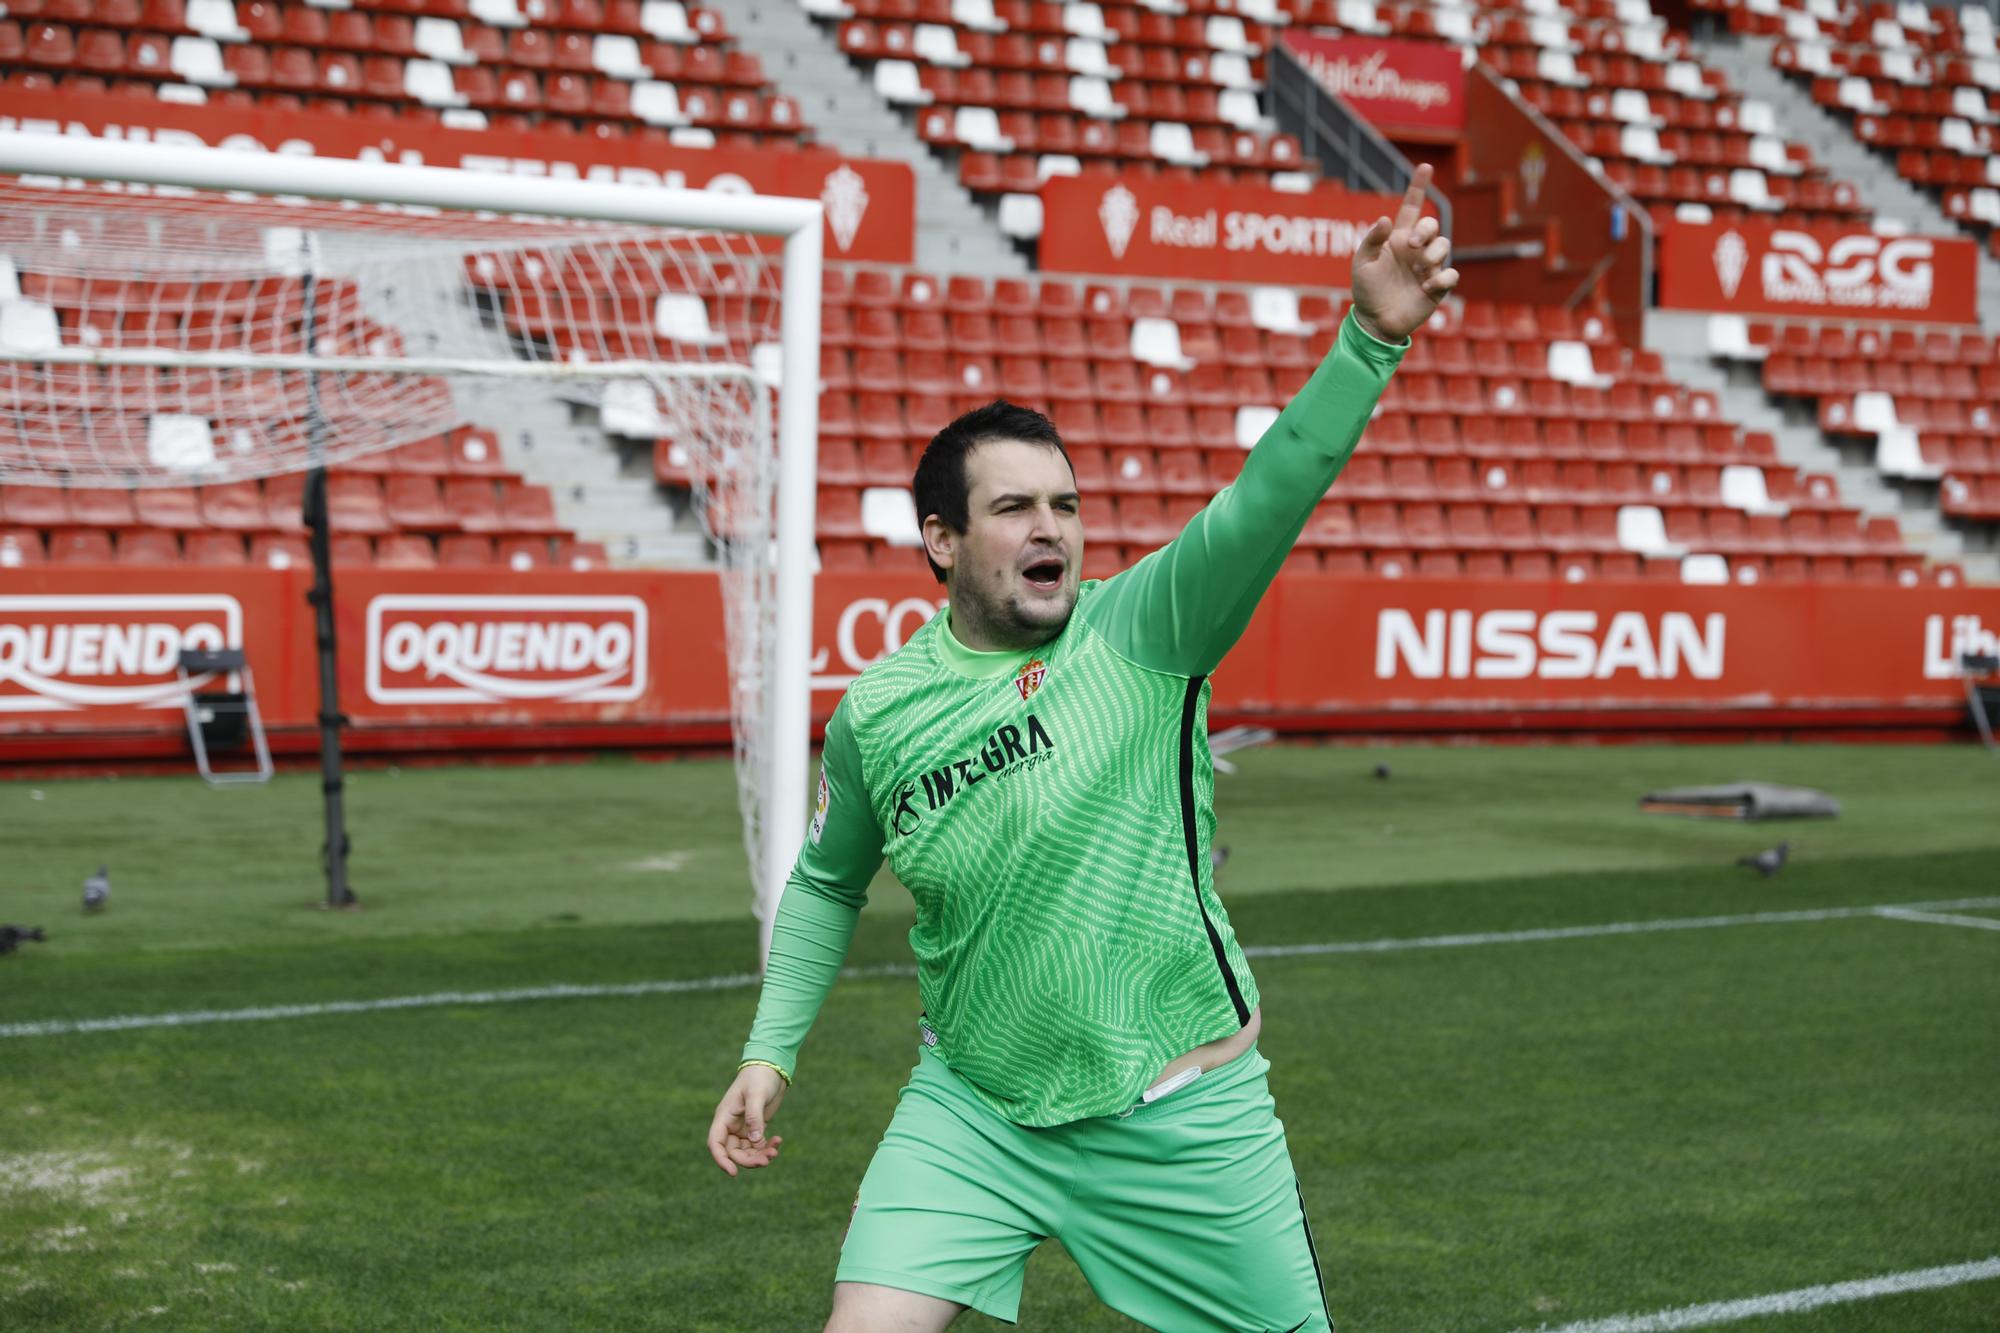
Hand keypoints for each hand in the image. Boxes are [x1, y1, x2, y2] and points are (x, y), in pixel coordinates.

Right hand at [707, 1064, 786, 1176]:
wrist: (771, 1067)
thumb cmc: (759, 1077)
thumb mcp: (756, 1095)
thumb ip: (754, 1118)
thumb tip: (754, 1141)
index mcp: (724, 1117)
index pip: (716, 1144)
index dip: (722, 1160)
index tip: (733, 1173)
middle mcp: (731, 1125)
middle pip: (733, 1152)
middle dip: (749, 1160)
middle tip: (767, 1160)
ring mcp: (743, 1127)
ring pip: (746, 1151)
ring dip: (760, 1155)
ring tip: (775, 1151)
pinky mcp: (756, 1127)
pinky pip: (758, 1145)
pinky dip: (767, 1147)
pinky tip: (778, 1141)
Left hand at [1349, 163, 1459, 343]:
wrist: (1375, 320)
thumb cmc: (1367, 290)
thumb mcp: (1362, 263)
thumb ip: (1372, 240)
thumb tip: (1386, 220)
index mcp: (1398, 238)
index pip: (1412, 207)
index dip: (1418, 186)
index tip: (1425, 167)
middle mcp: (1416, 249)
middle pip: (1432, 225)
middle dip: (1425, 230)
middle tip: (1411, 245)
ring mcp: (1428, 266)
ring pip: (1444, 245)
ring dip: (1433, 253)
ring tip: (1418, 269)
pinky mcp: (1437, 286)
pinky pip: (1451, 274)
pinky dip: (1441, 277)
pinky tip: (1426, 286)